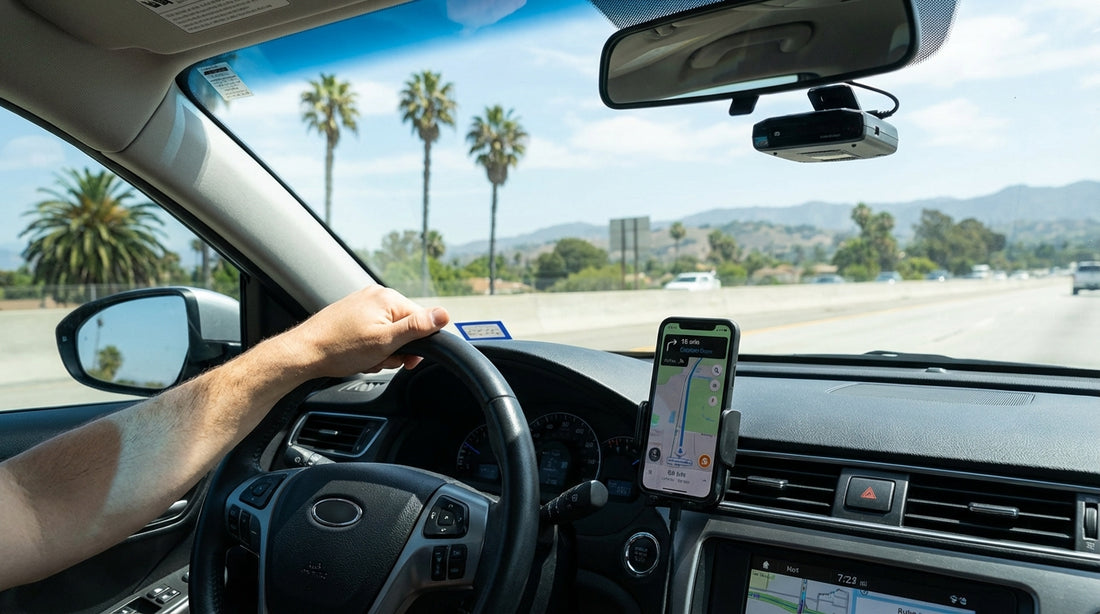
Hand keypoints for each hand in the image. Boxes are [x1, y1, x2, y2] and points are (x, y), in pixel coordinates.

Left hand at [283, 285, 449, 378]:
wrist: (304, 353)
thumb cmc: (340, 348)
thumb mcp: (385, 341)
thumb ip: (417, 327)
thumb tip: (445, 314)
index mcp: (387, 298)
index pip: (421, 321)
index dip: (416, 345)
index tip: (405, 360)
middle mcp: (376, 295)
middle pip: (405, 327)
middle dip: (395, 349)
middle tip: (378, 359)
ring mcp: (362, 304)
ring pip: (388, 333)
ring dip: (382, 351)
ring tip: (364, 358)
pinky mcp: (352, 314)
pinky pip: (373, 332)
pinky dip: (370, 346)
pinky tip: (357, 354)